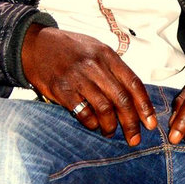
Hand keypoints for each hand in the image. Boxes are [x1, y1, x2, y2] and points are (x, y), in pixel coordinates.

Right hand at [21, 24, 156, 145]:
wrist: (35, 44)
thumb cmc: (69, 48)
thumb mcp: (95, 49)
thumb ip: (113, 68)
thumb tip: (133, 96)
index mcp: (107, 55)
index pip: (133, 83)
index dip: (144, 106)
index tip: (150, 123)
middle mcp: (94, 66)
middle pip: (121, 99)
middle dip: (131, 123)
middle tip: (134, 139)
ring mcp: (78, 78)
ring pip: (104, 108)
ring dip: (110, 126)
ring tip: (110, 132)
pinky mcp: (62, 90)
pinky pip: (83, 113)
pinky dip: (91, 123)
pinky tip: (93, 125)